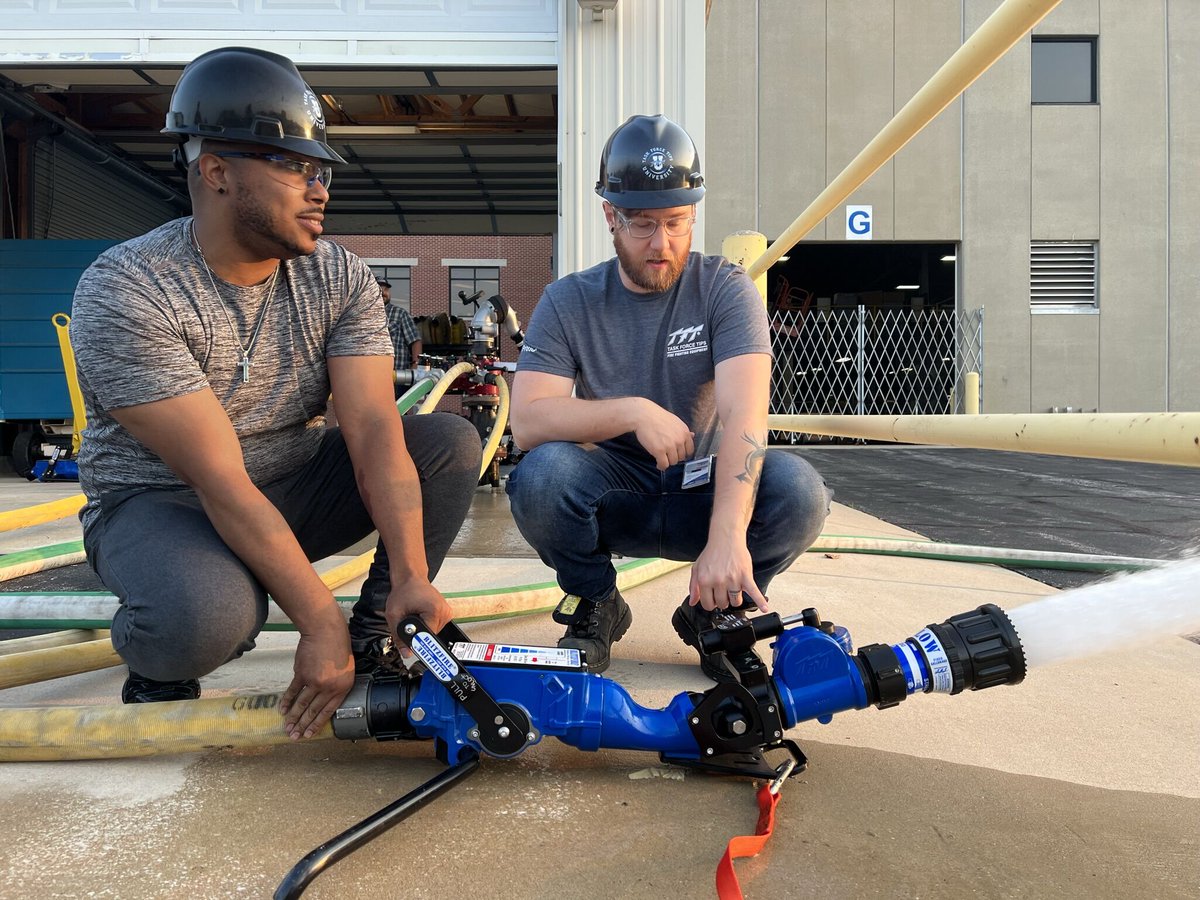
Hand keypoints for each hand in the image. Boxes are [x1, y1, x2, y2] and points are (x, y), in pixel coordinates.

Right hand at [280, 604, 354, 739]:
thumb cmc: (339, 648)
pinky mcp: (302, 674)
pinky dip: (286, 701)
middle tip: (294, 737)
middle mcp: (328, 687)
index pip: (328, 712)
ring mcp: (314, 681)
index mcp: (342, 688)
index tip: (309, 735)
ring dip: (293, 718)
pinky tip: (282, 710)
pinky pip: (293, 691)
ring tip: (287, 728)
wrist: (327, 632)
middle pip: (313, 711)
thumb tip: (326, 699)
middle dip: (303, 726)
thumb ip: (337, 686)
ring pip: (302, 704)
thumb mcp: (346, 670)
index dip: (317, 724)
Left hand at [385, 577, 453, 638]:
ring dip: (422, 629)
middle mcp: (445, 612)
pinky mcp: (446, 613)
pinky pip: (436, 627)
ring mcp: (447, 612)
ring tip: (415, 615)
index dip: (416, 640)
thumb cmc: (404, 591)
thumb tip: (407, 653)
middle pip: (431, 637)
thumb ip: (399, 636)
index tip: (411, 643)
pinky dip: (427, 624)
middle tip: (409, 620)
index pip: (428, 638)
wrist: (410, 578)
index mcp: (435, 611)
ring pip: (434, 633)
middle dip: (418, 633)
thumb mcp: (394, 615)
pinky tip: (420, 615)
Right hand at [632, 399, 694, 469]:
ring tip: (662, 459)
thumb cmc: (657, 417)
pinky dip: (661, 466)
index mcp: (685, 432)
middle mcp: (679, 440)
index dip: (683, 453)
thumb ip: (683, 431)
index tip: (678, 454)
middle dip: (674, 457)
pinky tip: (658, 464)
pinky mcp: (659, 451)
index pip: (690, 450)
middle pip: (681, 457)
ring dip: (668, 462)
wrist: (643, 415)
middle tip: (667, 455)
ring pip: (673, 462)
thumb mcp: (675, 421)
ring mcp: (670, 446)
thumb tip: (692, 435)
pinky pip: (664, 464)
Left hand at [688, 539, 768, 613]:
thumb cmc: (712, 553)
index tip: (713, 600)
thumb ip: (693, 586)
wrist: (726, 538)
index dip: (711, 603)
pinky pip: (754, 592)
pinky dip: (760, 601)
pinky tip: (764, 608)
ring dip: (735, 598)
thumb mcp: (697, 569)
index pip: (707, 604)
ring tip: (733, 588)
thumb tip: (692, 602)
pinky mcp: (745, 576)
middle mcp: (718, 581)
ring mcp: (733, 579)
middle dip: (723, 600)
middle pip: (722, 604)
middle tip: (723, 591)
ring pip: (735, 601)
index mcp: (705, 580)